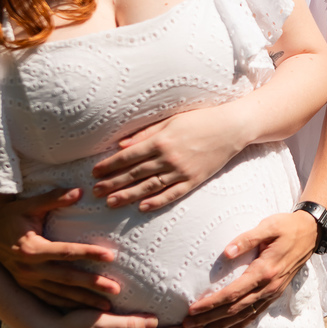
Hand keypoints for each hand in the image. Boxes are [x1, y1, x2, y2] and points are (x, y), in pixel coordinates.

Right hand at [0, 188, 119, 310]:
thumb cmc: (11, 213)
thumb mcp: (30, 204)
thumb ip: (54, 198)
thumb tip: (80, 191)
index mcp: (31, 248)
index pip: (66, 252)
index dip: (89, 253)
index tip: (110, 256)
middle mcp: (28, 268)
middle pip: (67, 278)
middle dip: (92, 285)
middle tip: (116, 289)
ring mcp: (26, 280)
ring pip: (60, 293)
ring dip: (83, 300)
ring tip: (107, 306)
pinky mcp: (24, 286)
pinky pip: (48, 299)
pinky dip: (66, 305)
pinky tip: (83, 309)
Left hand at [91, 108, 243, 211]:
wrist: (231, 128)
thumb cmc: (200, 119)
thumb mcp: (171, 121)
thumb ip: (146, 134)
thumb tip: (121, 146)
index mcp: (161, 141)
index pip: (128, 156)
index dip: (110, 165)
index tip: (95, 172)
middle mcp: (169, 158)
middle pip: (135, 173)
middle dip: (113, 183)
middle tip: (95, 192)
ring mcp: (182, 171)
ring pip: (150, 186)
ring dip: (128, 195)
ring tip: (111, 203)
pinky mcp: (194, 180)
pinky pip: (173, 193)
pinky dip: (157, 201)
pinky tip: (143, 208)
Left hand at [183, 211, 316, 327]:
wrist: (311, 234)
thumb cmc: (287, 227)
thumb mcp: (268, 226)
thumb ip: (247, 239)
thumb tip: (227, 253)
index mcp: (264, 271)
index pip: (233, 292)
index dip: (212, 303)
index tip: (193, 309)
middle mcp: (268, 287)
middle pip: (235, 309)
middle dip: (210, 319)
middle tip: (188, 326)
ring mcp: (272, 293)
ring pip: (243, 315)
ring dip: (221, 326)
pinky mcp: (274, 294)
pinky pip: (255, 315)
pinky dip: (239, 327)